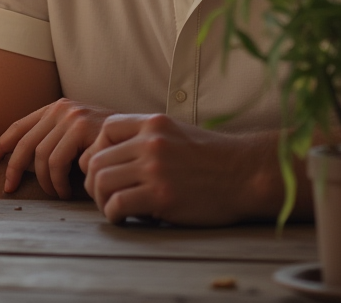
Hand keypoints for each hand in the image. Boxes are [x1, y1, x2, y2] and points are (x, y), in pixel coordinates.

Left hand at [0, 98, 114, 197]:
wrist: (142, 140)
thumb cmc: (110, 146)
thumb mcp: (79, 139)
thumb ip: (57, 142)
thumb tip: (22, 164)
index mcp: (57, 109)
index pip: (19, 127)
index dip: (0, 145)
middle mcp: (62, 109)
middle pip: (24, 143)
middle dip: (12, 169)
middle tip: (9, 190)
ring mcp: (72, 116)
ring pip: (40, 156)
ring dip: (44, 182)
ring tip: (56, 194)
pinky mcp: (83, 128)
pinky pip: (57, 162)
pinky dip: (58, 182)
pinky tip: (67, 192)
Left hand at [80, 113, 275, 225]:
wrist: (246, 175)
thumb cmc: (213, 158)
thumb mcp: (177, 133)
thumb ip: (147, 138)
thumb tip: (116, 156)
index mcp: (153, 123)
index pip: (105, 130)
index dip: (99, 151)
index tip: (107, 169)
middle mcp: (150, 141)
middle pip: (97, 158)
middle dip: (94, 180)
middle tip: (104, 196)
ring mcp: (155, 167)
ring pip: (101, 180)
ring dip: (100, 199)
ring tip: (112, 207)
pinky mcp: (161, 195)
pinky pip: (117, 203)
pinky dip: (113, 214)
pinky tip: (122, 218)